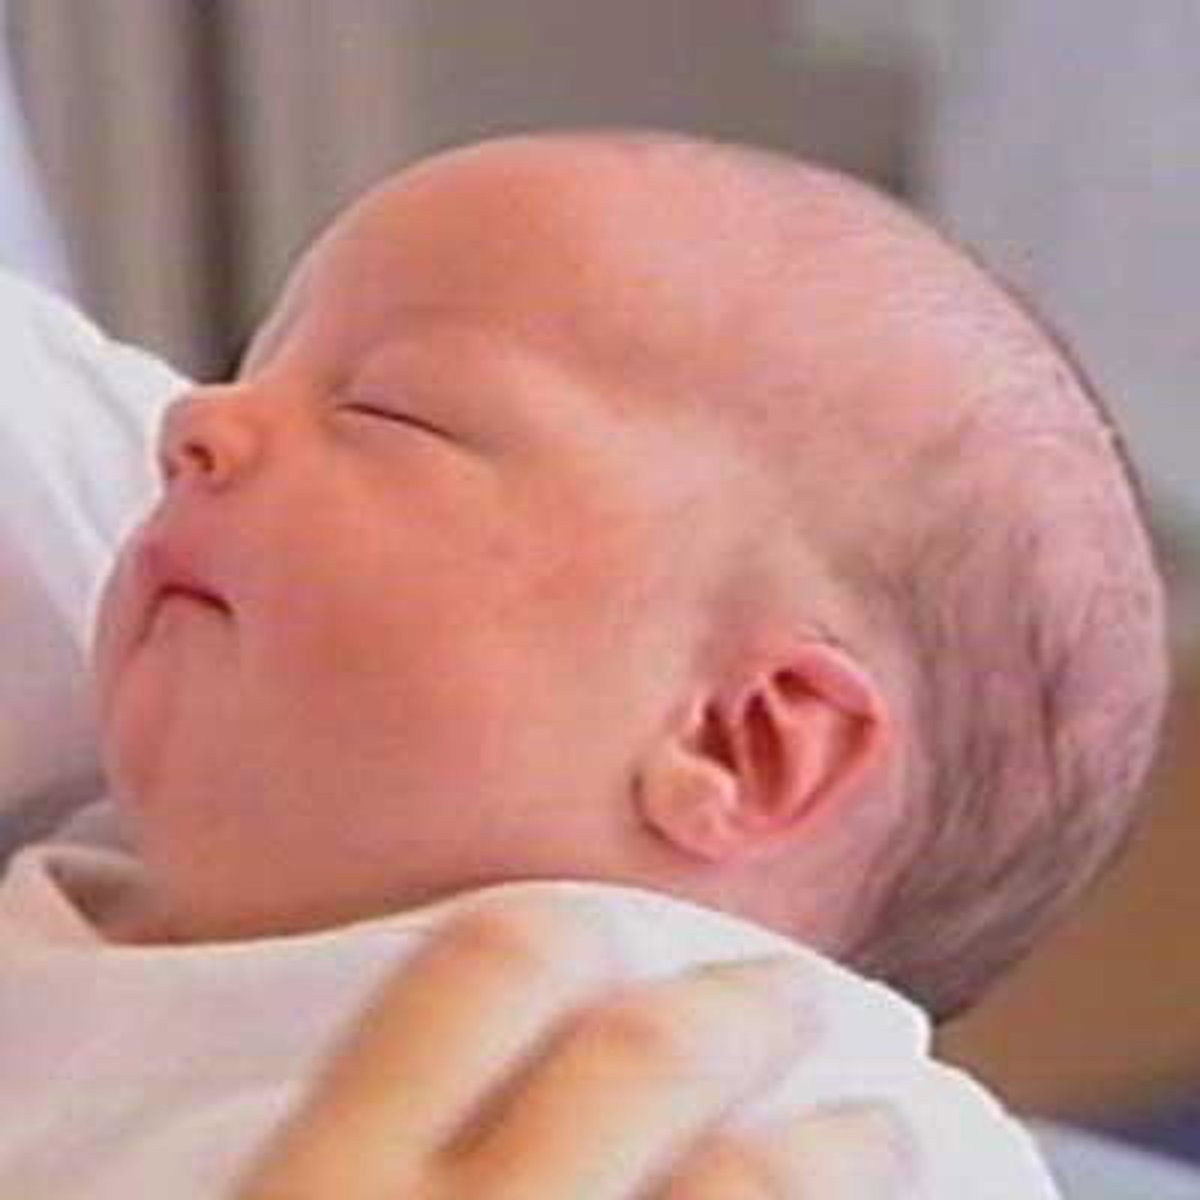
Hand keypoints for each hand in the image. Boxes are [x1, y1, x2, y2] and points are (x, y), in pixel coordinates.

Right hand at [238, 896, 911, 1198]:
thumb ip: (323, 1121)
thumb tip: (354, 1018)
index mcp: (323, 1187)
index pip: (478, 969)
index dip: (564, 929)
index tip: (614, 924)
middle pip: (641, 1066)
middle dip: (743, 1011)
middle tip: (805, 992)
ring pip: (751, 1199)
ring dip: (842, 1152)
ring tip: (886, 1125)